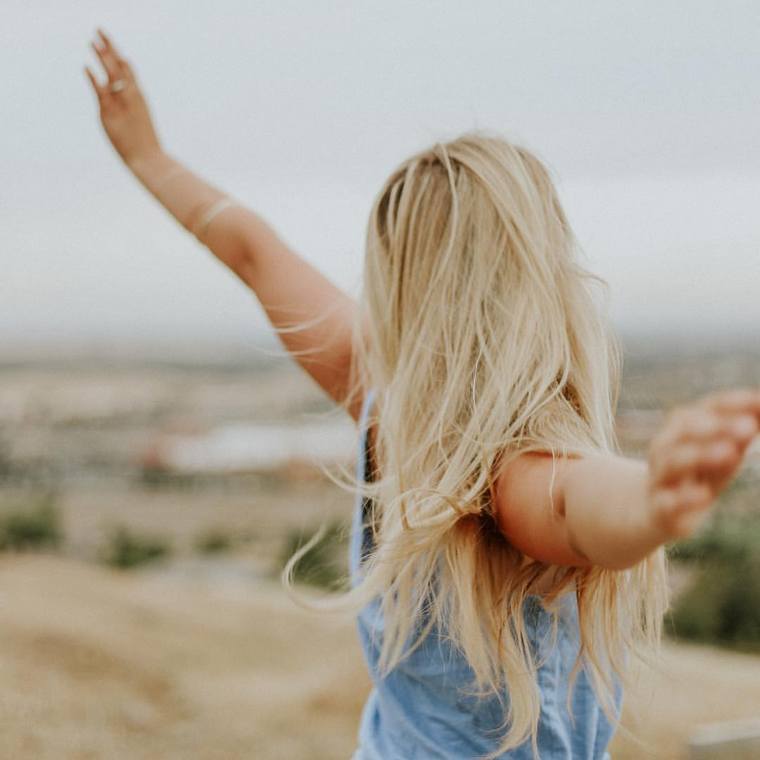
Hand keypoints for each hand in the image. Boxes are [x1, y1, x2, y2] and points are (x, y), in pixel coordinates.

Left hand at [84, 28, 162, 165]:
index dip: (118, 57)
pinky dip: (93, 79)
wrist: (149, 159)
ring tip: (93, 41)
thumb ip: (131, 110)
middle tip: (99, 31)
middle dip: (109, 48)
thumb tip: (126, 106)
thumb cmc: (147, 145)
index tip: (110, 44)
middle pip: (119, 66)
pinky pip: (101, 92)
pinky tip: (86, 68)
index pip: (128, 71)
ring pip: (112, 74)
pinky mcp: (111, 113)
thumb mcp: (141, 123)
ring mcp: (122, 104)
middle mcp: (132, 96)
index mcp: (139, 97)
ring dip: (102, 57)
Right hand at [646, 388, 759, 539]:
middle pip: (684, 431)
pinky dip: (685, 498)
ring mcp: (660, 478)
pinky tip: (704, 495)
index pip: (706, 409)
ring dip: (700, 455)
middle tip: (748, 427)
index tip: (759, 402)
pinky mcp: (660, 509)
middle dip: (715, 428)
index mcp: (683, 428)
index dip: (732, 404)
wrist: (656, 511)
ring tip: (730, 453)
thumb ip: (741, 436)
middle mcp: (665, 448)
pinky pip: (667, 502)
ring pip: (673, 462)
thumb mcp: (723, 455)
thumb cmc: (698, 476)